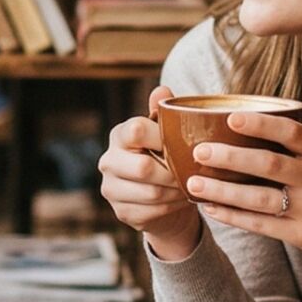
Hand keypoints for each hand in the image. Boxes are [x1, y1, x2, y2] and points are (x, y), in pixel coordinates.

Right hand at [99, 86, 201, 260]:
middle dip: (174, 172)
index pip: (136, 130)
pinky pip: (152, 212)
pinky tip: (180, 200)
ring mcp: (111, 189)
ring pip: (152, 193)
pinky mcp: (120, 212)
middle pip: (144, 167)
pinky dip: (172, 207)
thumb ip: (164, 112)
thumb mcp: (167, 133)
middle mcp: (108, 161)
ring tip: (190, 186)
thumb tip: (162, 90)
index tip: (182, 144)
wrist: (161, 196)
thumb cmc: (165, 156)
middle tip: (192, 172)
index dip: (162, 138)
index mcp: (119, 135)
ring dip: (177, 191)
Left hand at [184, 110, 301, 292]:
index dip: (261, 124)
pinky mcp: (301, 234)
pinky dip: (232, 216)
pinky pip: (260, 224)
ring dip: (222, 191)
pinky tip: (210, 208)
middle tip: (199, 151)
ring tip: (193, 183)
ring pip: (259, 198)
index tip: (230, 117)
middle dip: (230, 157)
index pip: (292, 132)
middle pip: (269, 164)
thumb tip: (237, 121)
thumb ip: (293, 145)